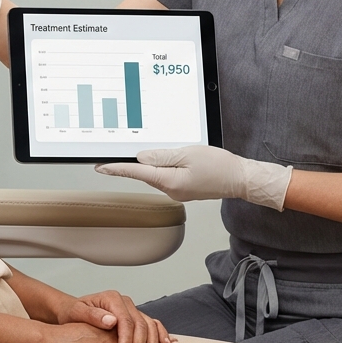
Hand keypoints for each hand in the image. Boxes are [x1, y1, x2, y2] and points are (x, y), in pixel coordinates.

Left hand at [56, 290, 178, 342]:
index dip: (127, 339)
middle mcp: (124, 302)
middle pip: (140, 323)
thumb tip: (111, 320)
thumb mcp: (77, 312)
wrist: (73, 311)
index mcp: (112, 298)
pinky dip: (161, 335)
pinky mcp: (135, 317)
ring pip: (150, 324)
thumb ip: (93, 315)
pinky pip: (152, 324)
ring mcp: (132, 309)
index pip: (125, 320)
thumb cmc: (73, 312)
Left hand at [97, 145, 292, 210]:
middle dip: (137, 162)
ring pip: (158, 174)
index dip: (117, 169)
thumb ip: (162, 156)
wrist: (241, 179)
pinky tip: (175, 158)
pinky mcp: (184, 188)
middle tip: (126, 151)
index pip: (137, 173)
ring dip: (155, 163)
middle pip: (146, 173)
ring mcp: (178, 191)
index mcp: (170, 182)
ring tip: (166, 151)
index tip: (100, 167)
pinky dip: (166, 166)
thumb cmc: (220, 166)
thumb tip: (141, 157)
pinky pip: (168, 175)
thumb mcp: (188, 154)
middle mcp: (171, 190)